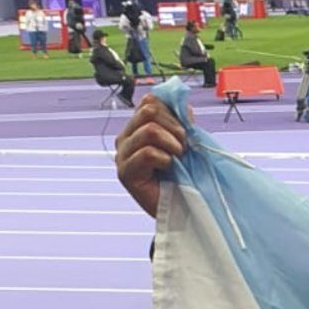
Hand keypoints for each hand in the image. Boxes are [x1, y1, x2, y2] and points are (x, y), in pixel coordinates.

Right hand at [115, 95, 186, 219]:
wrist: (184, 207)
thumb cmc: (184, 175)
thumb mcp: (186, 142)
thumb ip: (182, 122)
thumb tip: (184, 103)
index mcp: (138, 126)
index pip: (150, 101)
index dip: (173, 112)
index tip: (185, 131)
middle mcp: (126, 138)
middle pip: (149, 110)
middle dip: (175, 127)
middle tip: (184, 148)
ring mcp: (123, 155)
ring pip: (149, 130)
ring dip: (173, 144)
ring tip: (178, 158)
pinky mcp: (125, 173)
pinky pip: (148, 153)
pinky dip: (166, 159)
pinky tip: (169, 169)